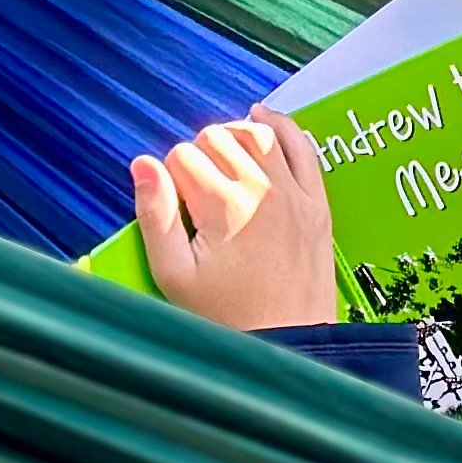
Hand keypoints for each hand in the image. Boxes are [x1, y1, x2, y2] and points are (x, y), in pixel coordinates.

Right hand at [131, 106, 340, 331]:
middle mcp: (263, 191)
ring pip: (257, 133)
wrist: (287, 344)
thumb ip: (154, 214)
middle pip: (217, 138)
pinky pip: (303, 146)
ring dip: (233, 137)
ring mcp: (296, 195)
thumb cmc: (229, 318)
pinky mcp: (318, 203)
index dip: (170, 176)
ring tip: (219, 159)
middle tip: (196, 191)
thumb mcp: (173, 274)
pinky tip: (261, 118)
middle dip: (199, 155)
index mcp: (224, 207)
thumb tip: (143, 165)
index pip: (182, 156)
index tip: (177, 205)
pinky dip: (281, 126)